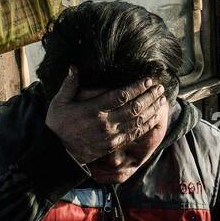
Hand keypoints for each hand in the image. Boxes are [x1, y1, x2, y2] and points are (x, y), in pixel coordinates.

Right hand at [45, 68, 166, 165]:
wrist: (58, 154)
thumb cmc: (57, 125)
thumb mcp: (59, 102)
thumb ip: (69, 84)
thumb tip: (74, 66)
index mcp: (93, 109)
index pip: (121, 96)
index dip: (137, 87)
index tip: (148, 80)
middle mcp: (105, 123)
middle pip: (134, 108)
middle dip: (150, 97)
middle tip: (160, 88)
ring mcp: (111, 136)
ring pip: (138, 122)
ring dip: (152, 110)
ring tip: (162, 101)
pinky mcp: (113, 145)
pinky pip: (134, 135)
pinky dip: (147, 126)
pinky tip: (155, 119)